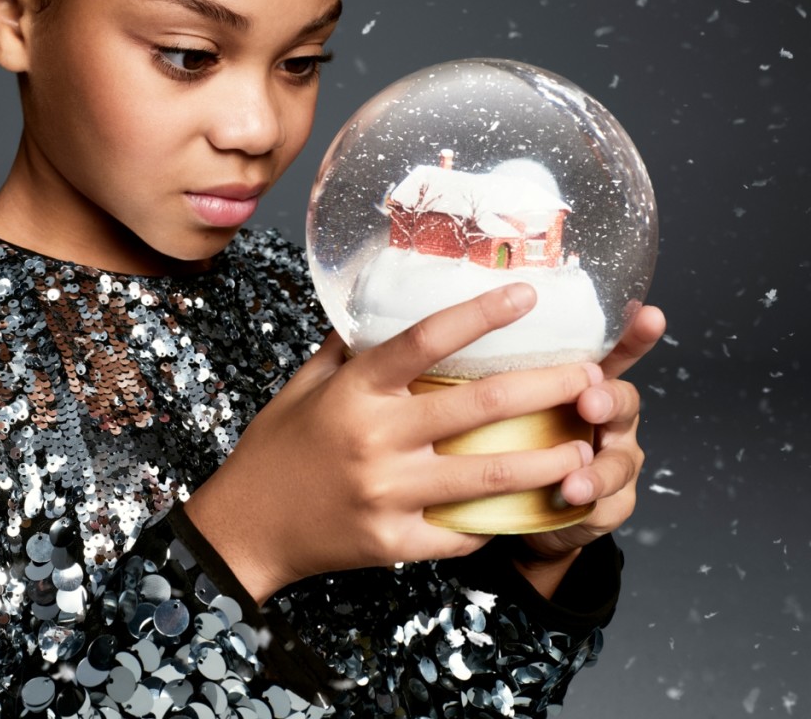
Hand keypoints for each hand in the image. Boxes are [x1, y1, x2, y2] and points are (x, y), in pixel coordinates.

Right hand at [185, 283, 605, 603]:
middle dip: (546, 389)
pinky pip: (460, 531)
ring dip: (545, 461)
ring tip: (585, 449)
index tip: (526, 296)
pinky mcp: (393, 541)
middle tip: (590, 378)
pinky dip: (495, 519)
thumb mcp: (304, 385)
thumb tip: (382, 307)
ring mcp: (387, 493)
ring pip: (487, 475)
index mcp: (355, 391)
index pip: (425, 339)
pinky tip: (526, 509)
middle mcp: (376, 438)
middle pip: (479, 406)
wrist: (246, 528)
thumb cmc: (275, 448)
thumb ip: (346, 347)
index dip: (481, 314)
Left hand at [514, 304, 666, 585]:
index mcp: (584, 384)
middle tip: (590, 401)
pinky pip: (610, 502)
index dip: (634, 335)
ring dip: (599, 468)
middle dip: (609, 399)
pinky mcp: (612, 502)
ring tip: (575, 480)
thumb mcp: (504, 398)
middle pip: (622, 401)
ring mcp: (614, 459)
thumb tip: (457, 326)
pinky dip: (590, 502)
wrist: (522, 508)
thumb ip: (498, 370)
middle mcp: (607, 417)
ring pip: (620, 459)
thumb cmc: (512, 438)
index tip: (649, 314)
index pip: (613, 353)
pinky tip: (572, 500)